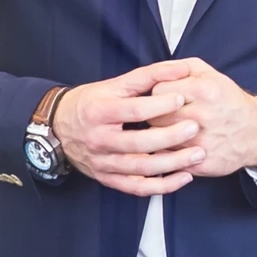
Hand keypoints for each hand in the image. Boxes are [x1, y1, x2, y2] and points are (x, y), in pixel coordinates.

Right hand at [53, 66, 207, 196]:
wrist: (58, 129)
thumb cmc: (90, 104)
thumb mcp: (113, 85)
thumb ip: (148, 77)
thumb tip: (181, 69)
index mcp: (99, 112)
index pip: (133, 111)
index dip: (159, 105)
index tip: (182, 98)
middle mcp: (100, 140)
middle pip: (139, 143)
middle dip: (170, 137)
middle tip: (194, 128)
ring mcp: (103, 163)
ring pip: (141, 169)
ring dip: (172, 164)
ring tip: (197, 154)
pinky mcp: (108, 179)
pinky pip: (137, 188)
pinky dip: (163, 186)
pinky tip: (183, 177)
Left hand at [125, 58, 256, 181]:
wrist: (256, 133)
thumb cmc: (228, 101)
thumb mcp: (210, 74)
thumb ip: (180, 67)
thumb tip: (155, 72)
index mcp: (204, 90)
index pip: (158, 91)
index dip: (158, 94)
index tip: (165, 98)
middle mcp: (202, 116)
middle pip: (155, 116)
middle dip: (156, 116)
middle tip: (166, 116)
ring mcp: (201, 142)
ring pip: (159, 140)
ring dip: (160, 136)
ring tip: (171, 130)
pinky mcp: (201, 163)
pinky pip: (169, 160)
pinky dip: (168, 154)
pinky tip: (177, 147)